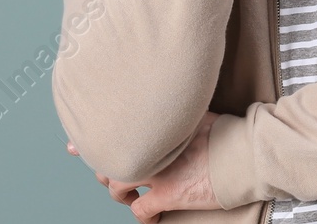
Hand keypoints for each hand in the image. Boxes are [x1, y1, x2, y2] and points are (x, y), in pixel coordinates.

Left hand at [68, 111, 221, 221]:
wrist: (243, 154)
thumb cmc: (226, 131)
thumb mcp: (196, 111)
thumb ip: (176, 110)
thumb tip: (168, 102)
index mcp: (155, 125)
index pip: (112, 129)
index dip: (89, 139)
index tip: (73, 145)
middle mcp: (150, 145)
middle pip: (108, 157)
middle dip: (103, 166)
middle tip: (106, 171)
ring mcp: (157, 170)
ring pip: (116, 184)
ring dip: (119, 190)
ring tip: (131, 192)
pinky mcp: (167, 195)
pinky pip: (139, 210)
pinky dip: (142, 215)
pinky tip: (150, 215)